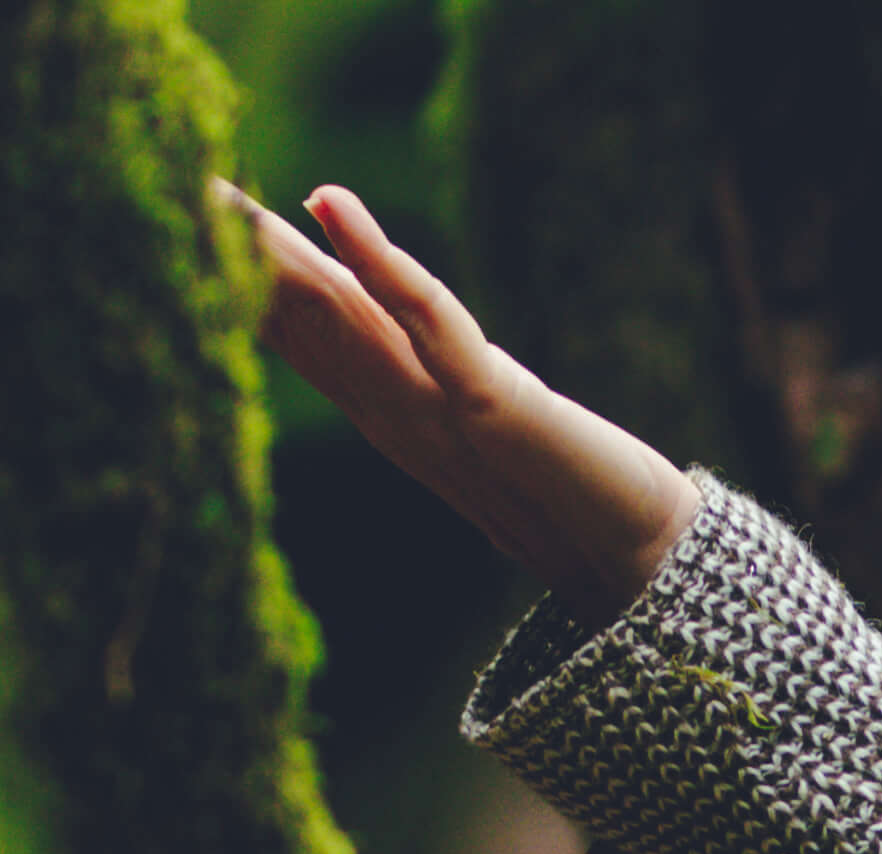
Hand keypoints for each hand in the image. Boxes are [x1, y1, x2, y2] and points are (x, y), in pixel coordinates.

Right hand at [227, 180, 697, 624]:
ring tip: (214, 195)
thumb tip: (401, 368)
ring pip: (339, 313)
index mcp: (392, 417)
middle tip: (166, 192)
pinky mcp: (487, 399)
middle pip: (304, 321)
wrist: (642, 560)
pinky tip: (330, 204)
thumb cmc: (572, 498)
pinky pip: (424, 316)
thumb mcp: (483, 436)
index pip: (306, 336)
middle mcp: (398, 411)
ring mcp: (434, 408)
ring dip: (276, 253)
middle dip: (238, 261)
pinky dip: (378, 257)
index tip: (193, 226)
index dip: (250, 282)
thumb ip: (436, 399)